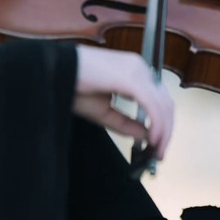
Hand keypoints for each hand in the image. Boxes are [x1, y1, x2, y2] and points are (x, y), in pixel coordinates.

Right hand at [74, 45, 173, 159]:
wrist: (53, 71)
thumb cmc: (73, 86)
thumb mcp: (103, 111)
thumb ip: (126, 122)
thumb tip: (147, 136)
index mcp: (134, 70)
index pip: (159, 98)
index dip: (163, 123)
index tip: (158, 144)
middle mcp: (139, 67)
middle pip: (165, 102)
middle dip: (166, 130)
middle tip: (160, 153)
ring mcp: (136, 70)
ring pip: (163, 105)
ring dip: (163, 131)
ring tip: (157, 150)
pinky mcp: (131, 79)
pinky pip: (152, 105)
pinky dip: (156, 125)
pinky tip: (152, 140)